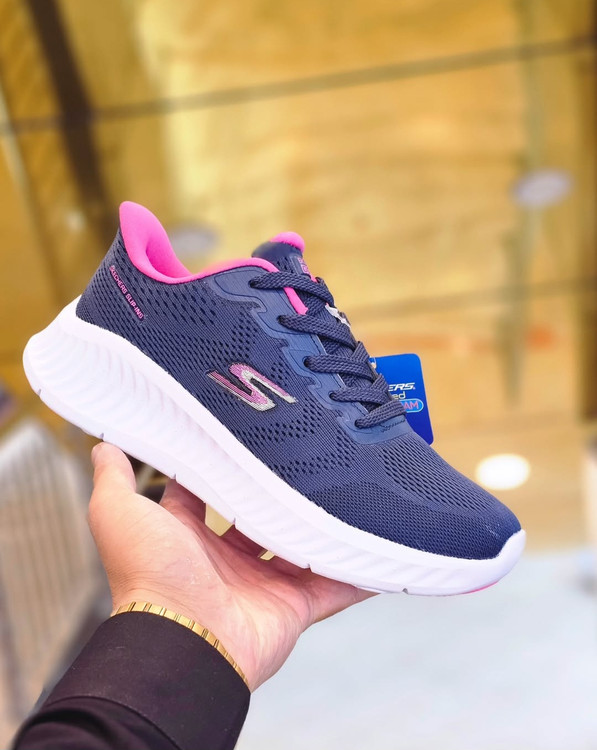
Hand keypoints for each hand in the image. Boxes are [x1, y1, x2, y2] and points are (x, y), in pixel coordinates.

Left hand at [89, 442, 372, 689]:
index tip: (253, 434)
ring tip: (351, 491)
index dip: (229, 464)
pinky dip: (358, 572)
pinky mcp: (295, 605)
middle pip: (265, 516)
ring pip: (304, 547)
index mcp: (192, 534)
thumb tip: (104, 444)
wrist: (183, 641)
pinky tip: (380, 548)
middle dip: (284, 492)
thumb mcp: (120, 513)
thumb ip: (114, 477)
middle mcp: (229, 558)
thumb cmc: (148, 576)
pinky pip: (336, 586)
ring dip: (324, 526)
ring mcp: (265, 582)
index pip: (214, 491)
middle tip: (311, 457)